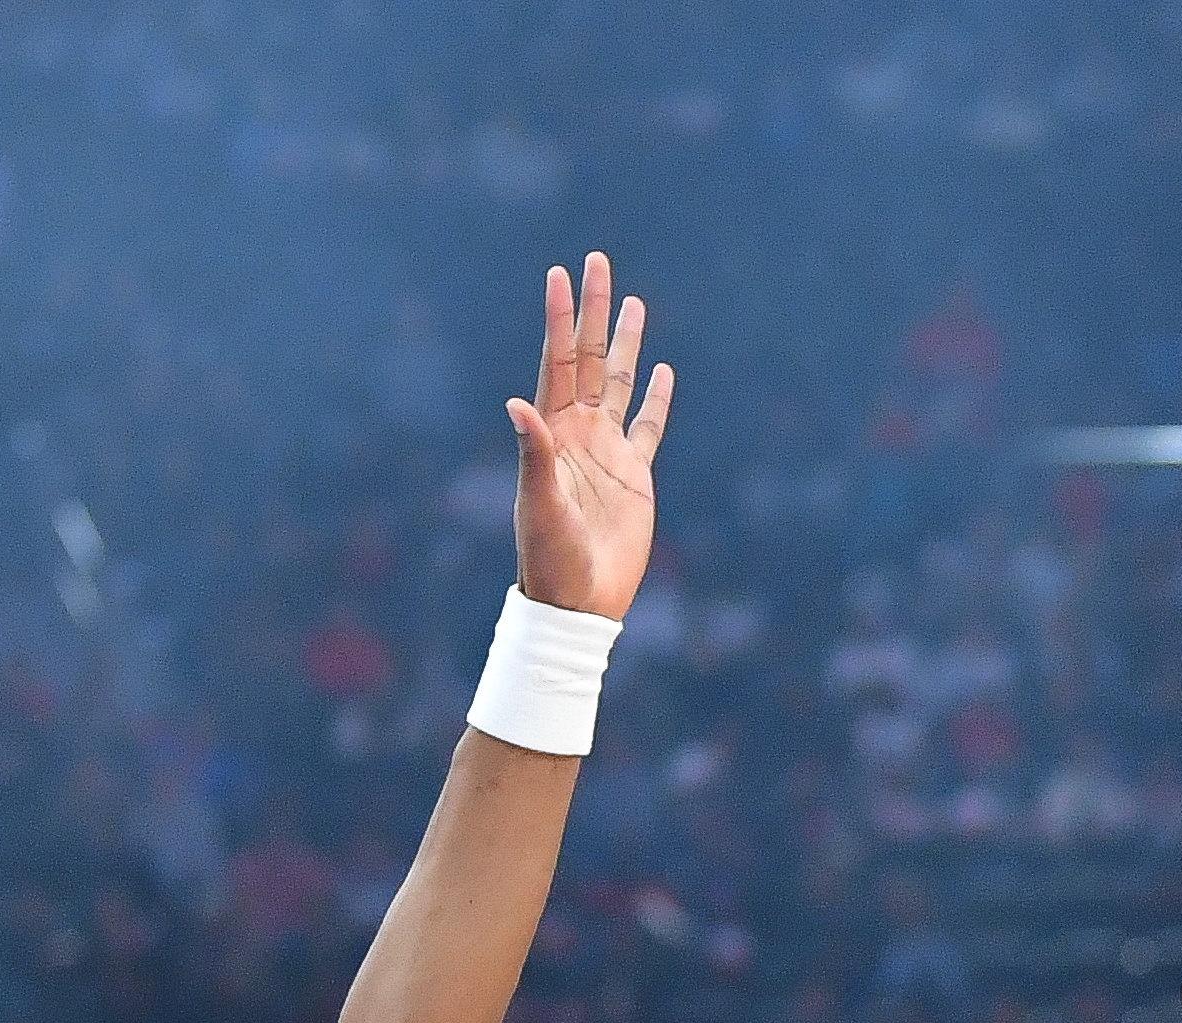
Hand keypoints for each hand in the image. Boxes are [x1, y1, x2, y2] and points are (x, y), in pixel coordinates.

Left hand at [511, 252, 675, 620]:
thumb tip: (517, 404)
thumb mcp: (539, 503)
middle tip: (597, 261)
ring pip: (619, 382)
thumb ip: (533, 453)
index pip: (558, 361)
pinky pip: (649, 426)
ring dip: (625, 342)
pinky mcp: (635, 475)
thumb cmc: (550, 557)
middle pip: (588, 357)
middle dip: (593, 310)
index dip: (559, 317)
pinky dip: (657, 398)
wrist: (579, 601)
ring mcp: (608, 450)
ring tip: (632, 301)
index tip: (559, 273)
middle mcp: (579, 432)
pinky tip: (664, 371)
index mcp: (553, 431)